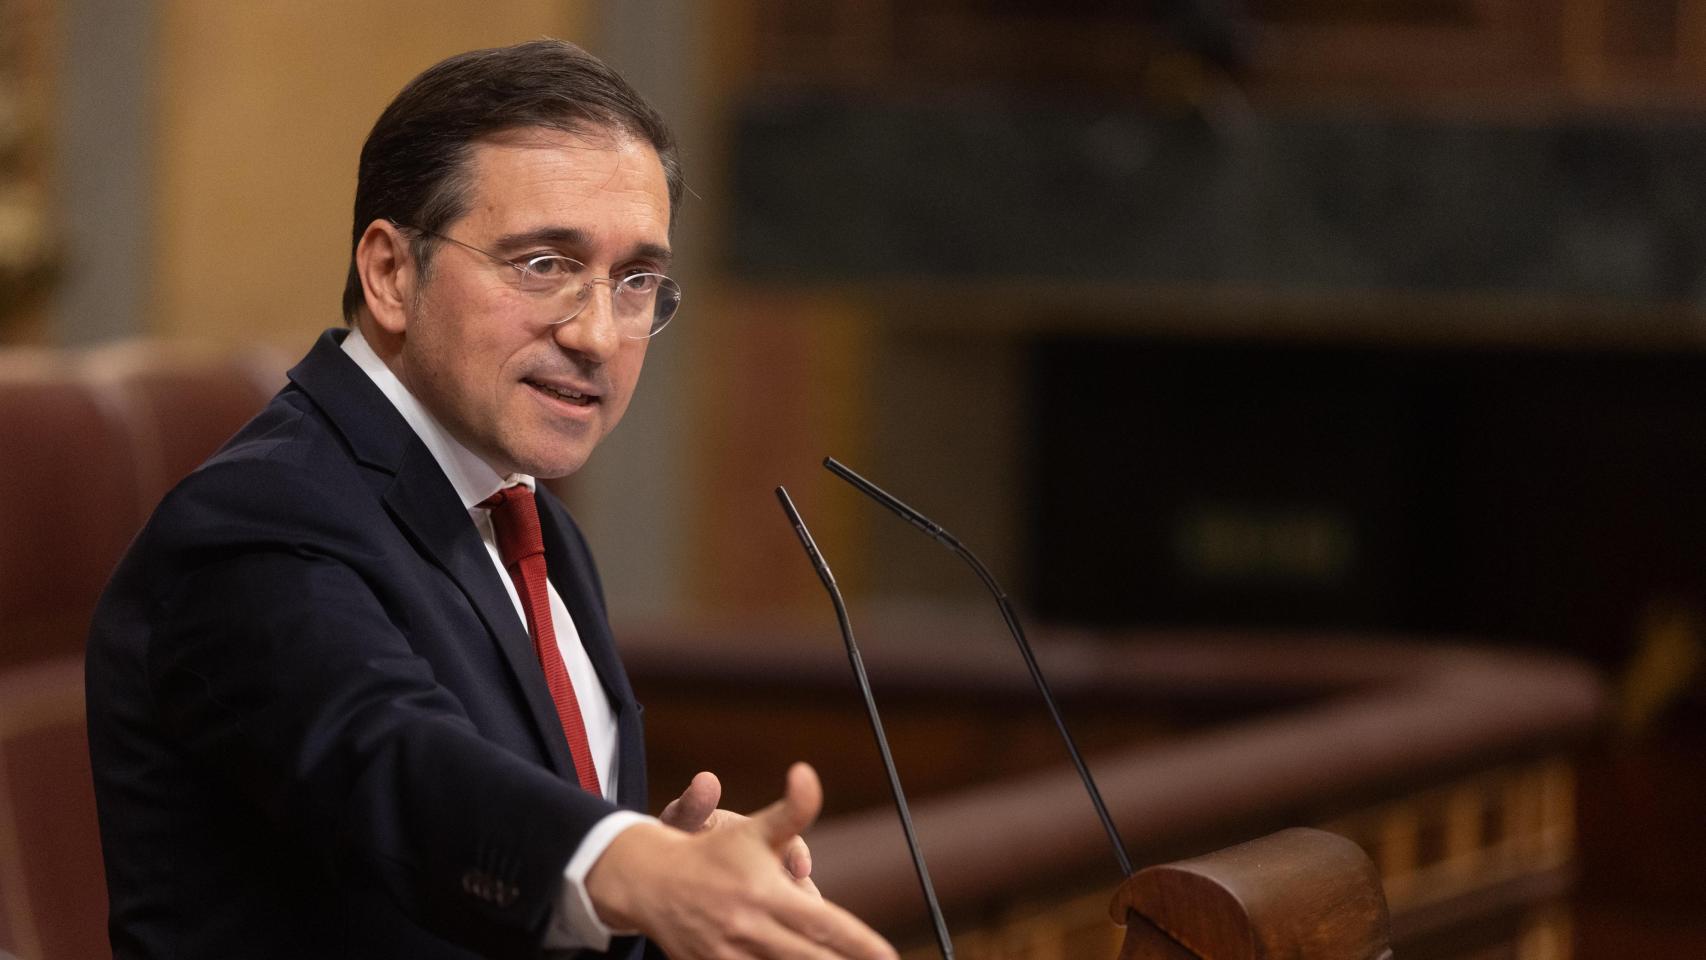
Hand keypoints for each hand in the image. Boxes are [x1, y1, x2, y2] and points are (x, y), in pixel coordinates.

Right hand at [588, 763, 895, 959]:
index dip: (859, 944)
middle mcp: (750, 930)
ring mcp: (729, 957)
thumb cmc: (713, 853)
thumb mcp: (755, 829)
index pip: (824, 924)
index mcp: (765, 895)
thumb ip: (793, 809)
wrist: (649, 883)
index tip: (889, 956)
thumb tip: (807, 773)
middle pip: (810, 959)